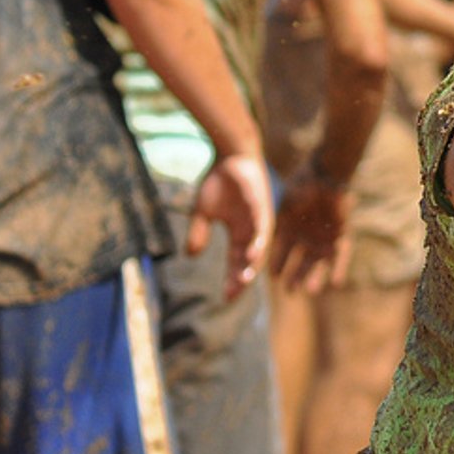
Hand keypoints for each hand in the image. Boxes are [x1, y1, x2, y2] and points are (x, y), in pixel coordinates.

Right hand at [188, 153, 273, 299]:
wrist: (231, 155)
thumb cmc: (219, 181)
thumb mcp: (203, 211)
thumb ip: (199, 232)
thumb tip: (190, 255)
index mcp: (239, 234)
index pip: (236, 263)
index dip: (231, 279)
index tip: (224, 298)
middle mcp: (252, 231)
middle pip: (248, 262)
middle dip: (241, 279)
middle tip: (232, 296)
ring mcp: (259, 220)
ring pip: (258, 249)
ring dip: (251, 265)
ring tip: (243, 282)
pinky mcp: (263, 208)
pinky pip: (263, 229)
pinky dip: (258, 243)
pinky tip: (251, 256)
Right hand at [269, 162, 352, 293]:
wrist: (329, 173)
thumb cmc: (305, 183)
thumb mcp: (290, 199)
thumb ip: (283, 216)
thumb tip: (267, 236)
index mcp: (290, 229)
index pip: (281, 252)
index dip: (278, 264)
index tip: (273, 276)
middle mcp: (306, 237)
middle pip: (300, 262)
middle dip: (295, 276)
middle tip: (290, 291)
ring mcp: (324, 237)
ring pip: (318, 262)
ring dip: (315, 276)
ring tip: (311, 291)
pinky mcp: (341, 235)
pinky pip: (341, 254)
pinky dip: (339, 267)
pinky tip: (336, 282)